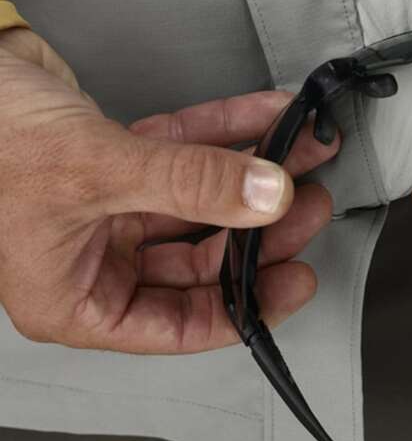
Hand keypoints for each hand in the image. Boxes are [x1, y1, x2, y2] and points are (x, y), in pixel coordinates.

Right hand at [0, 27, 338, 352]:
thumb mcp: (99, 170)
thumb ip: (189, 184)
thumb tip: (266, 197)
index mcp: (75, 296)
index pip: (178, 323)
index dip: (246, 303)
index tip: (296, 278)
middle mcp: (95, 256)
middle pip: (200, 257)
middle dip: (260, 228)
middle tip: (306, 203)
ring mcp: (111, 206)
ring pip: (201, 200)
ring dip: (254, 174)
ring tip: (302, 154)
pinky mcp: (122, 159)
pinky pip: (188, 151)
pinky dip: (228, 133)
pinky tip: (267, 117)